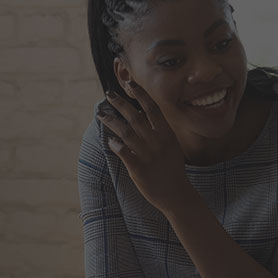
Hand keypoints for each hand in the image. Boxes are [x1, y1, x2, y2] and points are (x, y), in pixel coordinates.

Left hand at [97, 91, 195, 214]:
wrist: (176, 194)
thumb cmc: (172, 169)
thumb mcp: (171, 146)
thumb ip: (159, 131)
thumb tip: (143, 115)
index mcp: (166, 134)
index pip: (152, 108)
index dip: (140, 94)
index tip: (129, 83)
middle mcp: (157, 142)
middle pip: (136, 117)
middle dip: (120, 103)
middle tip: (108, 93)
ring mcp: (148, 155)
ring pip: (126, 133)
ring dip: (112, 121)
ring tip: (101, 114)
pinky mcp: (139, 169)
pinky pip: (125, 154)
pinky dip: (116, 146)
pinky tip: (109, 141)